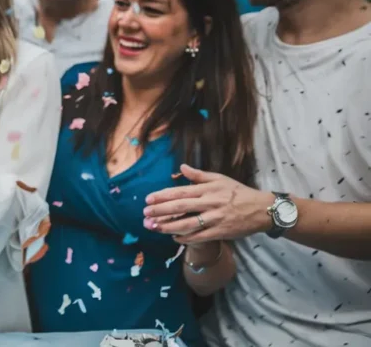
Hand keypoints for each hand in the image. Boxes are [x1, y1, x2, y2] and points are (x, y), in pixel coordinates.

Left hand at [143, 164, 274, 244]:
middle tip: (145, 214)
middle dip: (159, 211)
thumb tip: (182, 167)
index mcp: (207, 189)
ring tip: (153, 227)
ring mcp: (214, 219)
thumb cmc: (238, 192)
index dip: (162, 196)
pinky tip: (173, 237)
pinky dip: (185, 238)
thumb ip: (199, 175)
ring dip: (168, 226)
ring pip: (187, 223)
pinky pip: (199, 236)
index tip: (148, 199)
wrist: (261, 209)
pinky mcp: (220, 232)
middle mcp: (209, 203)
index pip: (179, 192)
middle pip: (179, 207)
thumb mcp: (219, 179)